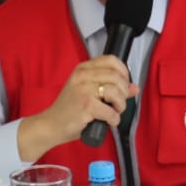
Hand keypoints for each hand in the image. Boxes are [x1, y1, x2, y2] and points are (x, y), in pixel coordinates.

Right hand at [17, 55, 138, 161]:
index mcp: (83, 69)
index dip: (123, 72)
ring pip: (115, 91)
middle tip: (118, 104)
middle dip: (123, 92)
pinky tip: (108, 122)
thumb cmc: (70, 110)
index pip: (111, 60)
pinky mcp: (85, 105)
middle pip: (116, 76)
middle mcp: (82, 76)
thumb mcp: (89, 94)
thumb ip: (112, 88)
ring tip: (114, 112)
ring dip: (120, 106)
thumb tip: (135, 88)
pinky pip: (110, 111)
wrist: (51, 125)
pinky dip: (114, 119)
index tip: (124, 85)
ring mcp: (83, 90)